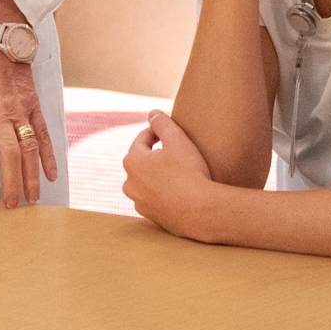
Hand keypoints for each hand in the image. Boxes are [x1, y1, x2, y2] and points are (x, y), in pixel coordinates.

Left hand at [0, 0, 56, 208]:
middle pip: (8, 157)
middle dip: (11, 184)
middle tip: (11, 207)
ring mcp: (20, 111)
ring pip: (29, 149)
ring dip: (32, 176)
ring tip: (33, 199)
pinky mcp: (34, 105)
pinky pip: (43, 133)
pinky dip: (49, 154)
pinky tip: (51, 173)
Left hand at [122, 111, 218, 240]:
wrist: (200, 210)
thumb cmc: (188, 172)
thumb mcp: (177, 140)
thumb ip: (162, 123)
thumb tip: (152, 113)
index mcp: (132, 161)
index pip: (142, 139)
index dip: (157, 131)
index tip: (170, 131)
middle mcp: (130, 183)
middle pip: (141, 161)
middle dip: (155, 154)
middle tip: (174, 150)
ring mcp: (139, 202)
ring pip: (146, 181)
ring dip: (157, 174)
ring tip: (176, 171)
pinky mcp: (150, 216)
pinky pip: (154, 197)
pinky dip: (162, 191)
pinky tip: (178, 189)